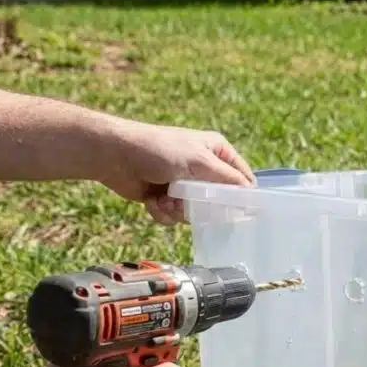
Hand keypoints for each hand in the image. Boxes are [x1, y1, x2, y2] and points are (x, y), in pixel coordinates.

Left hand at [98, 120, 255, 224]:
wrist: (116, 156)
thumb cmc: (159, 150)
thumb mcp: (201, 162)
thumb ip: (229, 180)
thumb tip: (251, 196)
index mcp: (217, 152)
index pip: (243, 179)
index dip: (242, 196)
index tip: (238, 211)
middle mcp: (203, 168)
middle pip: (218, 201)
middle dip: (202, 206)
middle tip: (190, 202)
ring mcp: (184, 185)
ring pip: (195, 213)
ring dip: (178, 210)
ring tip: (165, 198)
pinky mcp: (166, 197)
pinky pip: (175, 217)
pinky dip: (163, 212)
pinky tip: (153, 201)